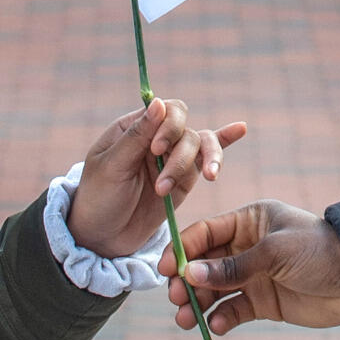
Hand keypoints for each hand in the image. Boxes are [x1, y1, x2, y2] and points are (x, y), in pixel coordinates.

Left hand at [65, 98, 246, 257]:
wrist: (102, 237)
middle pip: (186, 130)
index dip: (169, 126)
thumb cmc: (98, 198)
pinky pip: (207, 159)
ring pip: (200, 146)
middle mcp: (157, 139)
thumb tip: (158, 102)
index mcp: (134, 128)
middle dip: (181, 155)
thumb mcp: (111, 167)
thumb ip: (137, 136)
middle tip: (161, 184)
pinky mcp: (185, 180)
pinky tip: (240, 129)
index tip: (156, 150)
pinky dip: (224, 142)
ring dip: (203, 162)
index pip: (165, 110)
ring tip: (209, 178)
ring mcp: (173, 159)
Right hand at [165, 200, 339, 334]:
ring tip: (186, 321)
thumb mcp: (275, 252)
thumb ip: (233, 266)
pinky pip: (233, 310)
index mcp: (249, 221)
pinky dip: (221, 319)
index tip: (166, 270)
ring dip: (198, 304)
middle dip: (186, 282)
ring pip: (214, 291)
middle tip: (177, 299)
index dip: (182, 250)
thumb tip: (190, 275)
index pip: (205, 233)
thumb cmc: (319, 252)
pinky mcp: (262, 302)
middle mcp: (246, 247)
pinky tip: (216, 326)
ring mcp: (253, 276)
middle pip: (203, 264)